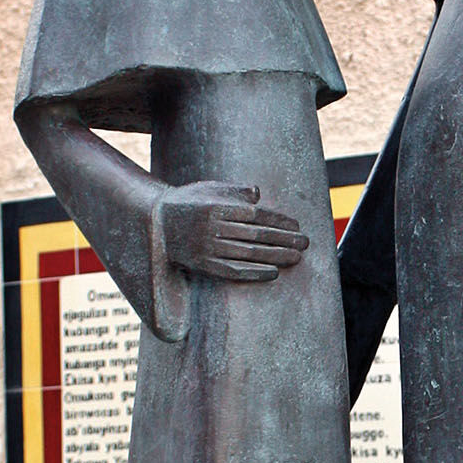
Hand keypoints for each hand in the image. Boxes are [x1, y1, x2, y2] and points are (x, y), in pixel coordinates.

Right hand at [160, 182, 307, 283]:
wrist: (158, 225)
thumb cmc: (189, 203)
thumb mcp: (208, 188)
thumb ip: (234, 190)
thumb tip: (259, 193)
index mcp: (215, 207)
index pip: (255, 215)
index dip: (278, 221)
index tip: (296, 225)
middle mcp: (212, 229)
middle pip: (256, 235)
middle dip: (284, 239)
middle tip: (305, 243)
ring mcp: (208, 249)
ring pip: (249, 254)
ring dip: (276, 256)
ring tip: (296, 257)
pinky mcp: (205, 266)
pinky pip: (235, 272)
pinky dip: (256, 273)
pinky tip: (274, 272)